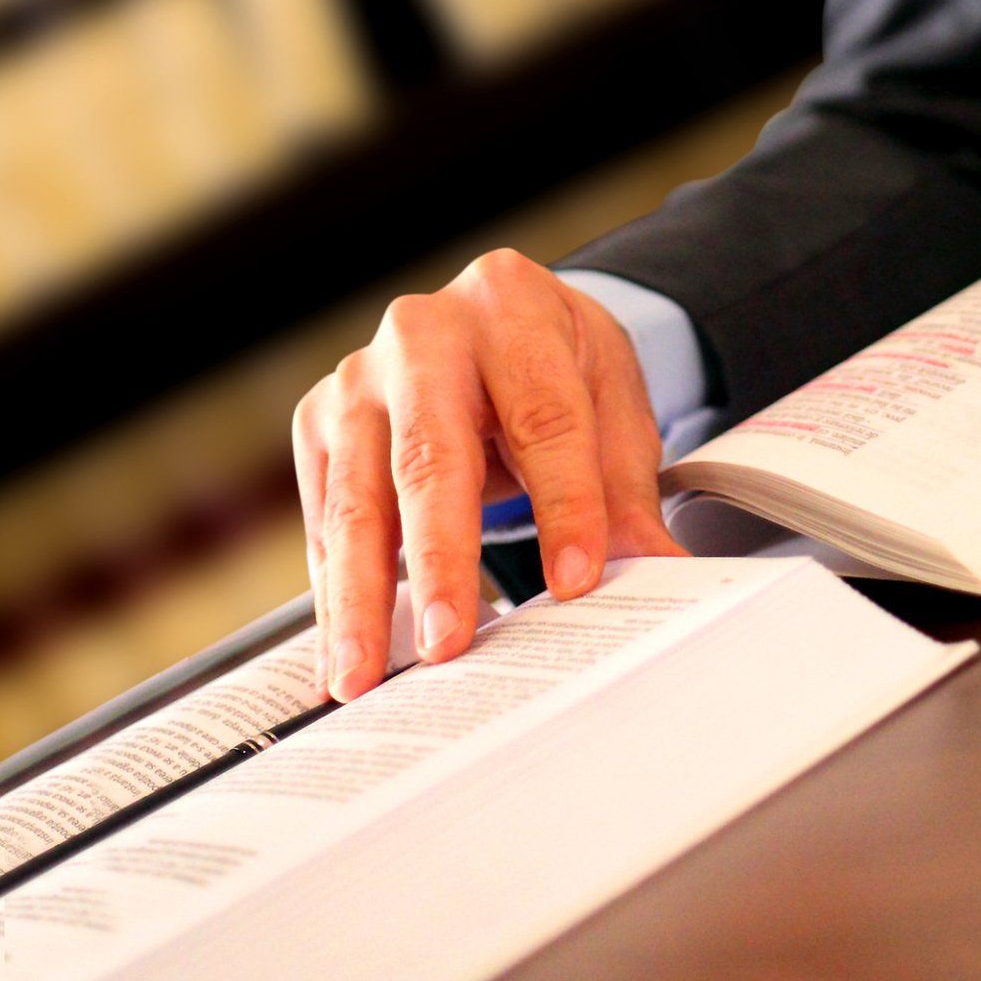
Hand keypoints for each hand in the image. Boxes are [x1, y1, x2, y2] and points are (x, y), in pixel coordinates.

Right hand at [292, 249, 683, 700]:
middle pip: (431, 458)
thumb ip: (627, 487)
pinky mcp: (319, 423)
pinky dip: (335, 594)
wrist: (496, 323)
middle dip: (441, 560)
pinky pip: (325, 520)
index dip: (565, 503)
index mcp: (511, 305)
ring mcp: (359, 378)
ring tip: (366, 675)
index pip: (544, 416)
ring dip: (360, 597)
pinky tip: (346, 651)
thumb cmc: (556, 364)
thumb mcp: (611, 400)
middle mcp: (423, 334)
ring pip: (357, 498)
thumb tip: (661, 573)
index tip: (577, 582)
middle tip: (449, 645)